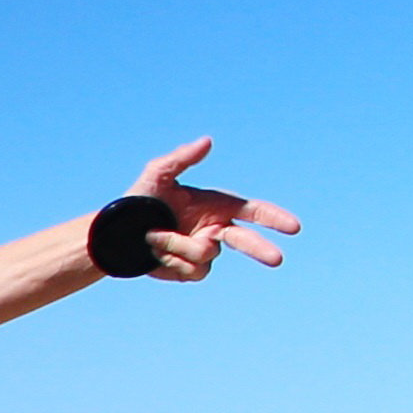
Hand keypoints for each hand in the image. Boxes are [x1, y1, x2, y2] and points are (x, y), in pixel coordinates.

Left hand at [123, 137, 301, 280]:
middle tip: (277, 259)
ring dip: (178, 245)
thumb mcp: (159, 173)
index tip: (294, 227)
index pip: (253, 212)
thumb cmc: (140, 198)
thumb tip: (207, 142)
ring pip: (206, 255)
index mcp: (217, 206)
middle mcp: (215, 230)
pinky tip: (155, 252)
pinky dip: (172, 259)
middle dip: (262, 249)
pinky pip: (191, 270)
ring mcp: (204, 251)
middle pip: (246, 241)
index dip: (274, 218)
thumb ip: (183, 158)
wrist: (118, 231)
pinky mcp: (188, 270)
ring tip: (154, 235)